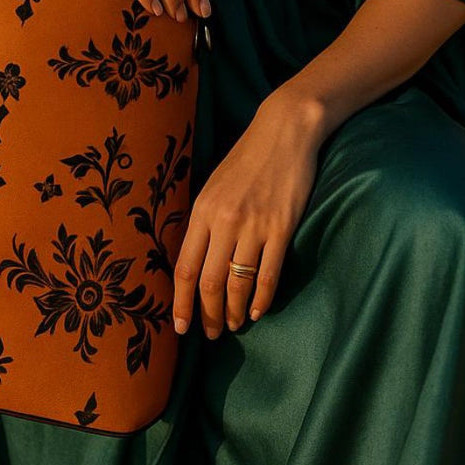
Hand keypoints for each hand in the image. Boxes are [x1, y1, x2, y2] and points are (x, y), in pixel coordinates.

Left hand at [172, 84, 323, 336]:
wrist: (283, 131)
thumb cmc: (247, 158)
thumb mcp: (213, 185)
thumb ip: (204, 221)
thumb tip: (196, 261)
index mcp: (202, 210)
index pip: (184, 268)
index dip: (180, 303)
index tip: (181, 327)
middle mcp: (224, 220)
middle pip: (209, 283)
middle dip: (209, 315)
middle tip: (212, 333)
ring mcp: (254, 225)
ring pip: (238, 284)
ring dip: (235, 312)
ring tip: (236, 325)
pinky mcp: (281, 228)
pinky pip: (267, 274)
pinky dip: (262, 299)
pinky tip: (258, 312)